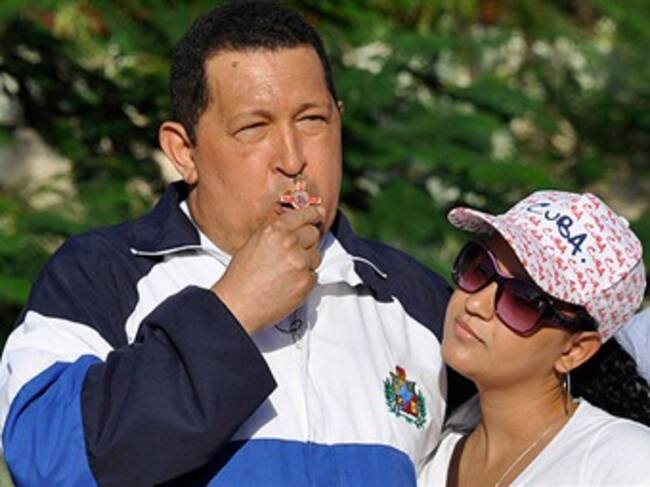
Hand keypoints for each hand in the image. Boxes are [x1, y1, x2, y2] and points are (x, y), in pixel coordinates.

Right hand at [212, 206, 323, 333]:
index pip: (303, 215)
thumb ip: (276, 234)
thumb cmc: (240, 278)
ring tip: (287, 272)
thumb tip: (294, 230)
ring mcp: (300, 263)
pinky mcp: (306, 281)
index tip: (319, 213)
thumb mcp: (254, 244)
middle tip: (297, 251)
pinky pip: (314, 276)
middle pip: (313, 233)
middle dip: (308, 241)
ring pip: (316, 256)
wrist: (238, 305)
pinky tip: (288, 284)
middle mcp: (289, 243)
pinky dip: (305, 279)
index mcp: (274, 230)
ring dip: (307, 262)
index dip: (313, 213)